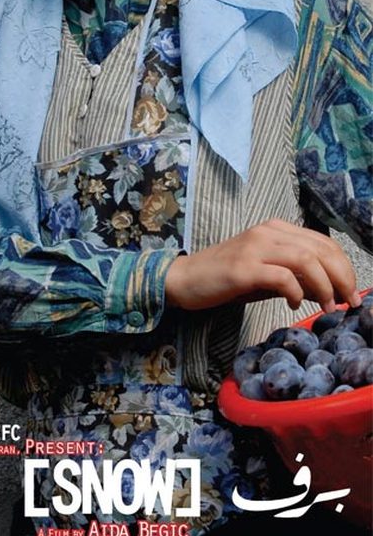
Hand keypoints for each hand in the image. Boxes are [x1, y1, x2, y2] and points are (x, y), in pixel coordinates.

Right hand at [164, 219, 360, 312]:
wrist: (184, 279)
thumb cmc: (225, 279)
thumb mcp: (266, 274)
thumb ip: (295, 276)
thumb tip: (328, 290)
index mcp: (275, 229)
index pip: (323, 242)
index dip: (344, 268)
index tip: (351, 292)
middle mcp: (267, 232)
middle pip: (321, 249)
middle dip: (342, 278)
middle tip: (348, 302)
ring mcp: (254, 248)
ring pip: (307, 260)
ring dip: (325, 287)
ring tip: (327, 307)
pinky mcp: (243, 268)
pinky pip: (283, 277)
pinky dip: (297, 293)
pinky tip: (293, 305)